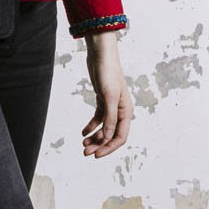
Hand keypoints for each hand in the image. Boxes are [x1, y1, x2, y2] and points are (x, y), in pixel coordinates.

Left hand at [81, 32, 132, 158]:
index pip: (120, 137)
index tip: (96, 155)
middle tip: (85, 152)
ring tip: (83, 144)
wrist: (101, 54)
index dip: (108, 148)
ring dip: (95, 137)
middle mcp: (120, 110)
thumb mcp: (108, 96)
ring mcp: (111, 105)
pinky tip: (83, 132)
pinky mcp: (102, 99)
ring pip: (104, 127)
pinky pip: (98, 118)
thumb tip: (109, 137)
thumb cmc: (107, 72)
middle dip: (99, 145)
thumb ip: (110, 118)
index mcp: (126, 111)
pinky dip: (91, 126)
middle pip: (111, 134)